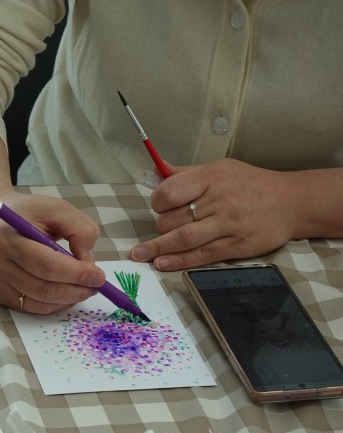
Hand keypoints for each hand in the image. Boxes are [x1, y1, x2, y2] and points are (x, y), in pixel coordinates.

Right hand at [0, 190, 106, 313]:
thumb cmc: (27, 213)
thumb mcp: (56, 208)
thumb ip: (79, 229)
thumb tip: (87, 262)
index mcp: (7, 237)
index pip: (46, 264)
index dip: (76, 274)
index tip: (99, 276)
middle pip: (42, 288)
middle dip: (76, 290)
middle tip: (96, 286)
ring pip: (38, 302)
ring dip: (67, 299)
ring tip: (83, 288)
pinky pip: (30, 307)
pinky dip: (53, 304)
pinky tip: (64, 293)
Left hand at [130, 159, 297, 270]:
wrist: (292, 202)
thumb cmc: (250, 183)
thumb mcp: (220, 169)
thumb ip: (186, 173)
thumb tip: (155, 169)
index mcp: (211, 178)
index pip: (171, 192)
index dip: (158, 201)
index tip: (158, 206)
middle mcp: (218, 201)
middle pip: (173, 218)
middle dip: (160, 226)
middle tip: (162, 227)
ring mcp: (227, 225)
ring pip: (182, 239)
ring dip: (157, 248)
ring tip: (140, 255)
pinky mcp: (234, 246)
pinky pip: (199, 255)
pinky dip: (177, 261)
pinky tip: (162, 263)